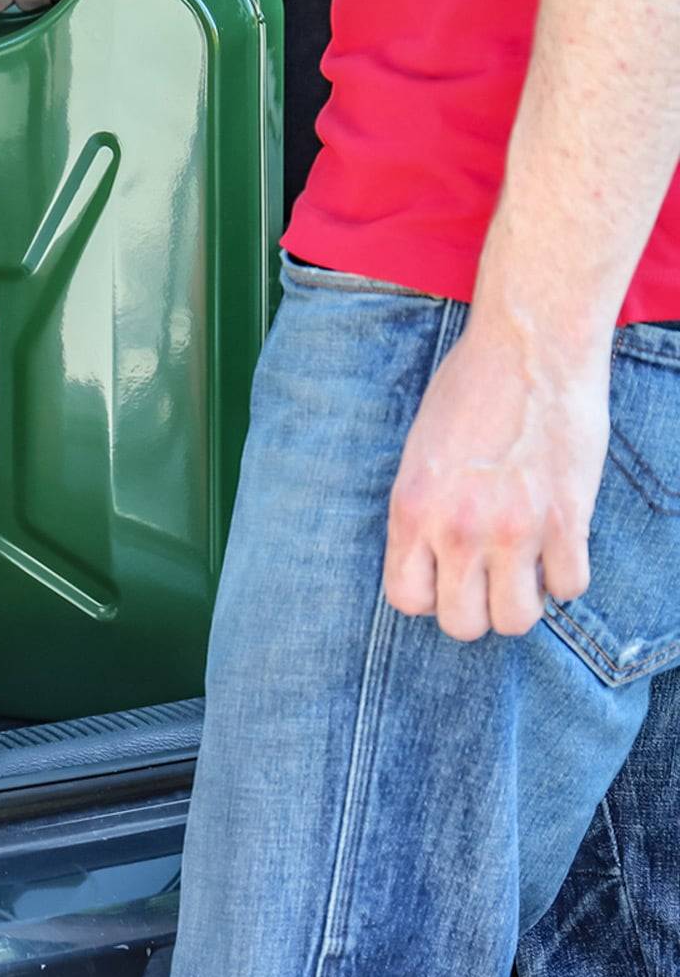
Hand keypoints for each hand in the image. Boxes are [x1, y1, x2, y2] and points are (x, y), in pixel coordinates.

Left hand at [382, 308, 607, 639]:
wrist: (527, 350)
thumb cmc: (468, 389)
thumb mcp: (419, 452)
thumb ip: (424, 510)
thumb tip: (434, 558)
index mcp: (412, 509)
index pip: (406, 601)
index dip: (429, 595)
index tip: (445, 576)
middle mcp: (458, 529)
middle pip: (462, 625)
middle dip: (476, 607)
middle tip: (488, 574)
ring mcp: (514, 530)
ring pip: (517, 620)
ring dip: (522, 599)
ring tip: (524, 564)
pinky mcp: (567, 521)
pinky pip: (569, 588)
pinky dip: (566, 574)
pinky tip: (559, 543)